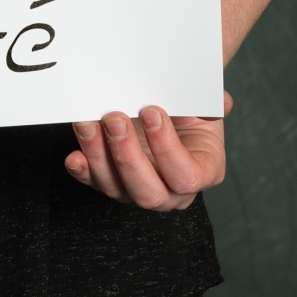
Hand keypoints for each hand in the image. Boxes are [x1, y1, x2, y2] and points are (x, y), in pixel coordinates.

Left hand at [64, 93, 233, 210]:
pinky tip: (75, 156)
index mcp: (202, 172)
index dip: (168, 148)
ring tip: (88, 123)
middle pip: (148, 193)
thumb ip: (211, 103)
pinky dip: (82, 170)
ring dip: (99, 156)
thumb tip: (222, 103)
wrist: (165, 104)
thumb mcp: (204, 103)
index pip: (186, 177)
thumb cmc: (188, 108)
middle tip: (115, 119)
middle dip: (128, 156)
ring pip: (116, 188)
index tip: (153, 112)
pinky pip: (94, 182)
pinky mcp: (110, 182)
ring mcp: (137, 189)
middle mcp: (170, 191)